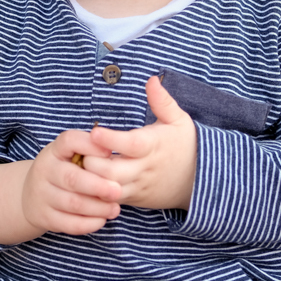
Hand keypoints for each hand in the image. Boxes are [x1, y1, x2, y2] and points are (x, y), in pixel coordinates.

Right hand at [21, 128, 121, 234]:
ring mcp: (42, 195)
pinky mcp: (45, 217)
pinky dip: (89, 224)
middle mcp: (44, 170)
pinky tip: (101, 220)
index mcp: (54, 151)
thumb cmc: (62, 171)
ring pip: (73, 204)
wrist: (31, 196)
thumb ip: (89, 150)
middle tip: (118, 191)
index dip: (90, 146)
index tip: (109, 153)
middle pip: (72, 178)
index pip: (69, 141)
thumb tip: (111, 148)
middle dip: (98, 186)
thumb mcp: (69, 154)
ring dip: (98, 208)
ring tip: (114, 208)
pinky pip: (69, 224)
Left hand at [86, 76, 197, 209]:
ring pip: (107, 189)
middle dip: (91, 161)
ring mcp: (138, 186)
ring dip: (89, 178)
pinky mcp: (133, 199)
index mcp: (153, 146)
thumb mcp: (179, 121)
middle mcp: (144, 168)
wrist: (202, 181)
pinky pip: (110, 201)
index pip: (130, 144)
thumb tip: (152, 79)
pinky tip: (85, 181)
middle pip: (111, 171)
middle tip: (79, 149)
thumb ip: (162, 101)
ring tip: (79, 164)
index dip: (110, 139)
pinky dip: (95, 192)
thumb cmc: (186, 145)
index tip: (95, 131)